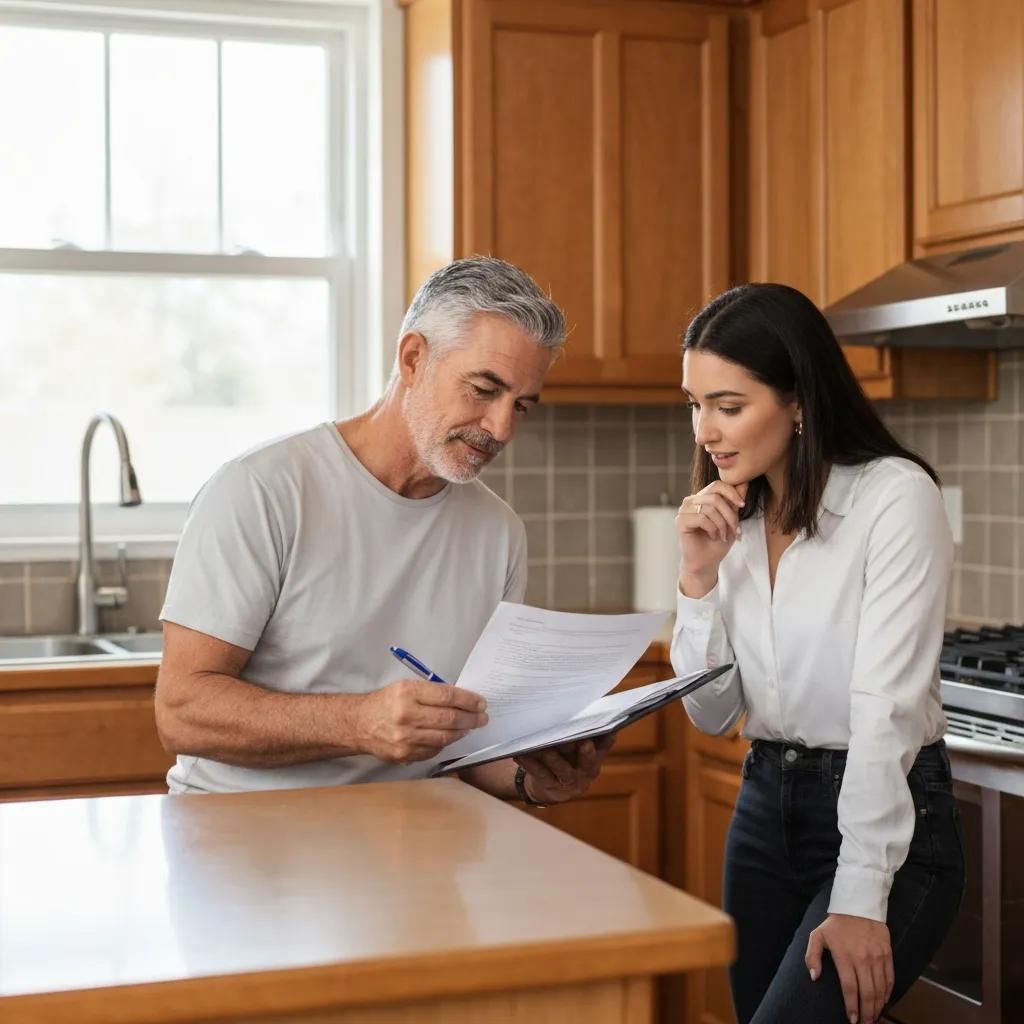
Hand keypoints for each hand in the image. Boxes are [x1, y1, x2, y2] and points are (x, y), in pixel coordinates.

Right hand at [353, 680, 486, 763]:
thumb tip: (462, 701)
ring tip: (470, 727)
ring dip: (462, 732)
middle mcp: (406, 715)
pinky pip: (434, 750)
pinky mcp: (404, 754)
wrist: (359, 724)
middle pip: (449, 718)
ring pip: (444, 737)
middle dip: (471, 718)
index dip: (468, 700)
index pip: (446, 696)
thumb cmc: (386, 702)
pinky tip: (451, 736)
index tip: (481, 703)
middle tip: (482, 717)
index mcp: (407, 693)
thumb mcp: (406, 687)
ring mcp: (405, 738)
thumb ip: (431, 693)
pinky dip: (445, 743)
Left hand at [514, 735, 614, 804]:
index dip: (609, 736)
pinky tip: (520, 754)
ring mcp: (571, 782)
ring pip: (564, 771)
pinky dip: (530, 764)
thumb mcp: (576, 743)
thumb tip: (580, 702)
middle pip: (589, 761)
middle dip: (586, 752)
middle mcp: (587, 771)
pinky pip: (541, 775)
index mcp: (596, 755)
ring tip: (545, 749)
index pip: (606, 744)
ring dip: (554, 759)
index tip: (610, 727)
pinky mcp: (552, 788)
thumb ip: (579, 729)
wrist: (549, 784)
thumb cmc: (565, 753)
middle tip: (584, 742)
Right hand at [675, 480, 747, 591]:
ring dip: (722, 524)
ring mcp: (684, 511)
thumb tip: (745, 480)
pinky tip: (713, 536)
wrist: (707, 562)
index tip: (743, 505)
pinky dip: (712, 528)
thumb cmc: (718, 541)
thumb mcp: (732, 518)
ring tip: (724, 535)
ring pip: (709, 508)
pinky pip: (701, 518)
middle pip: (715, 497)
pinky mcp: (680, 521)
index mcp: (702, 498)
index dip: (731, 492)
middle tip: (735, 529)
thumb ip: (735, 500)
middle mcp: (691, 501)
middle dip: (729, 514)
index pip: (717, 485)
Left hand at [805, 913, 893, 1023]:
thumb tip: (814, 977)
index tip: (852, 1019)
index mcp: (844, 955)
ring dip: (877, 1006)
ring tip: (873, 1017)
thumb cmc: (836, 924)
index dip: (851, 1006)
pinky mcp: (887, 954)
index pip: (849, 988)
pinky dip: (888, 993)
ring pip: (880, 989)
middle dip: (866, 1012)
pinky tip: (883, 1001)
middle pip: (867, 992)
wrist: (858, 906)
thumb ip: (811, 956)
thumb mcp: (817, 935)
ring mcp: (876, 957)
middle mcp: (862, 958)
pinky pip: (889, 978)